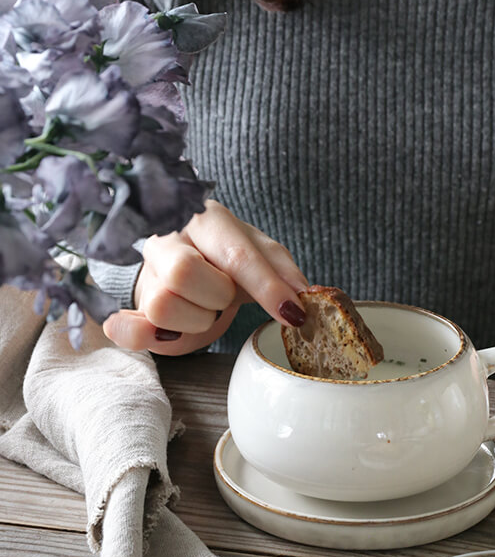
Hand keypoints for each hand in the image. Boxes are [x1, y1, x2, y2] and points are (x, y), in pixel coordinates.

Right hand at [103, 200, 308, 354]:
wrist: (182, 267)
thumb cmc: (225, 260)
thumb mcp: (260, 254)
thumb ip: (284, 271)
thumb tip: (304, 295)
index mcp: (204, 219)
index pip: (235, 253)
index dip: (267, 287)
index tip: (294, 314)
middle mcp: (166, 239)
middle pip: (184, 272)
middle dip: (216, 297)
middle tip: (224, 298)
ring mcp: (144, 272)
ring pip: (163, 304)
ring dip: (195, 320)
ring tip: (202, 310)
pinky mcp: (129, 308)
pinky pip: (127, 329)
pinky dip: (145, 337)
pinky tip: (165, 333)